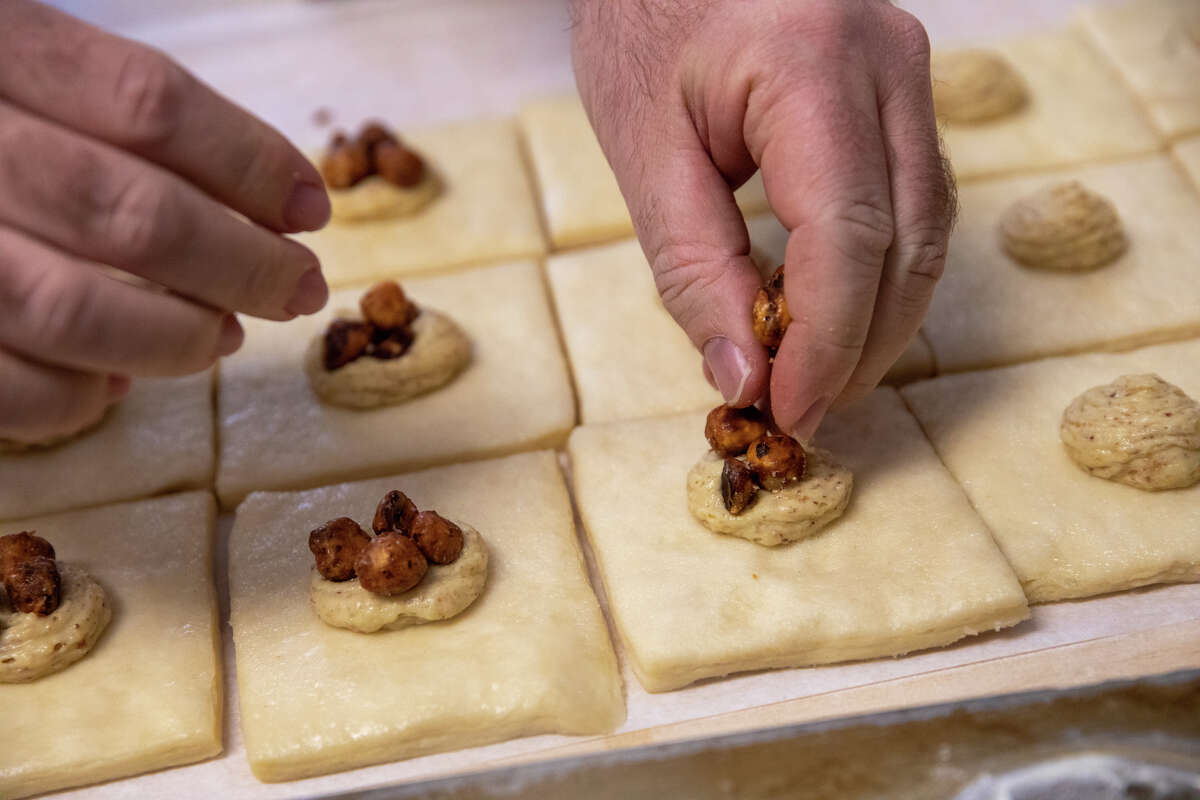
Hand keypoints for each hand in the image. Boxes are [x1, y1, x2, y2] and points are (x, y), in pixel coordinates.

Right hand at [0, 1, 330, 443]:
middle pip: (127, 212)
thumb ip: (105, 112)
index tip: (311, 204)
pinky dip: (76, 397)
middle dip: (241, 263)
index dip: (248, 160)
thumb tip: (264, 203)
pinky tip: (112, 384)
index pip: (144, 102)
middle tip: (299, 286)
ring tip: (222, 336)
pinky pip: (7, 386)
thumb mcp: (7, 65)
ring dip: (174, 335)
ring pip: (71, 309)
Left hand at [572, 0, 954, 439]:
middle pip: (907, 244)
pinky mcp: (904, 89)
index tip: (786, 412)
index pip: (847, 237)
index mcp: (811, 65)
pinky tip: (834, 315)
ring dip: (880, 321)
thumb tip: (743, 378)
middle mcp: (887, 62)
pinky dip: (879, 273)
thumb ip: (692, 269)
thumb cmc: (642, 22)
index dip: (826, 343)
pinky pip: (914, 201)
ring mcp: (909, 71)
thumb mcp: (644, 150)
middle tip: (801, 413)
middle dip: (859, 347)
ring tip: (817, 380)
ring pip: (927, 231)